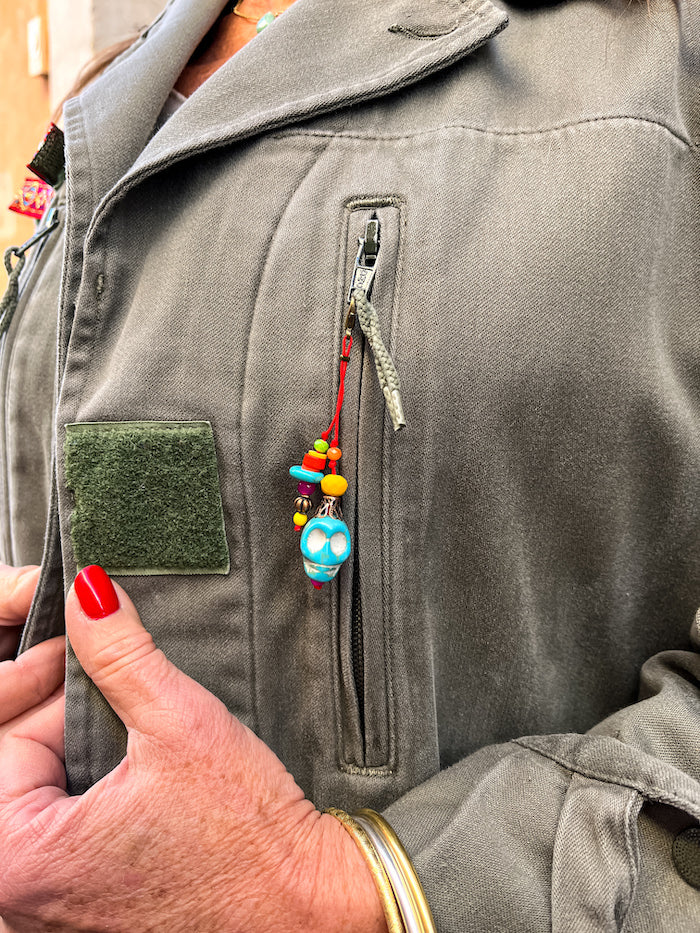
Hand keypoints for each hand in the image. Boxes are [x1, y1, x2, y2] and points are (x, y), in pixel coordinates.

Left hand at [0, 567, 387, 932]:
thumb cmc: (248, 837)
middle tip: (116, 686)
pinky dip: (87, 797)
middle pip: (19, 772)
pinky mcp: (84, 919)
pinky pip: (63, 842)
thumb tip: (87, 592)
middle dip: (62, 718)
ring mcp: (51, 917)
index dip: (49, 684)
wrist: (306, 909)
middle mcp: (21, 902)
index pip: (5, 739)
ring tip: (129, 726)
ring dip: (76, 754)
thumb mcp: (179, 724)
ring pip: (41, 804)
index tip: (87, 652)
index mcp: (21, 860)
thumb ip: (120, 652)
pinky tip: (132, 776)